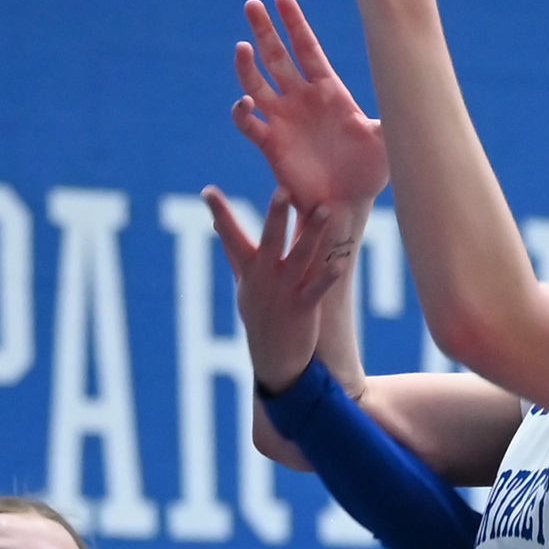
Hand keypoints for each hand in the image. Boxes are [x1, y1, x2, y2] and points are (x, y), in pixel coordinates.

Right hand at [205, 188, 353, 396]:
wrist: (274, 357)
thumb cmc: (260, 312)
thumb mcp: (244, 282)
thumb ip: (235, 252)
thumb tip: (217, 224)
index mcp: (247, 270)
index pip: (230, 236)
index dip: (219, 214)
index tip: (207, 191)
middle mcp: (264, 278)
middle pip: (269, 241)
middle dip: (275, 217)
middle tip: (282, 190)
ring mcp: (283, 293)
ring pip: (300, 258)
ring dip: (312, 234)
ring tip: (325, 210)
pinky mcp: (303, 309)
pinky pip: (317, 289)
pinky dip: (327, 276)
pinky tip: (340, 263)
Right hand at [230, 0, 388, 219]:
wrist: (348, 204)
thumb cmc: (369, 171)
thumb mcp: (388, 139)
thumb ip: (395, 115)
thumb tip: (421, 92)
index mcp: (329, 91)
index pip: (308, 49)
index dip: (295, 24)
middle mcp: (302, 99)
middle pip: (278, 57)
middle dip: (264, 31)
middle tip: (251, 4)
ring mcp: (284, 119)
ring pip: (257, 85)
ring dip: (247, 67)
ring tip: (242, 48)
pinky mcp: (270, 143)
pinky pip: (249, 123)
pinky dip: (242, 112)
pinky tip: (244, 102)